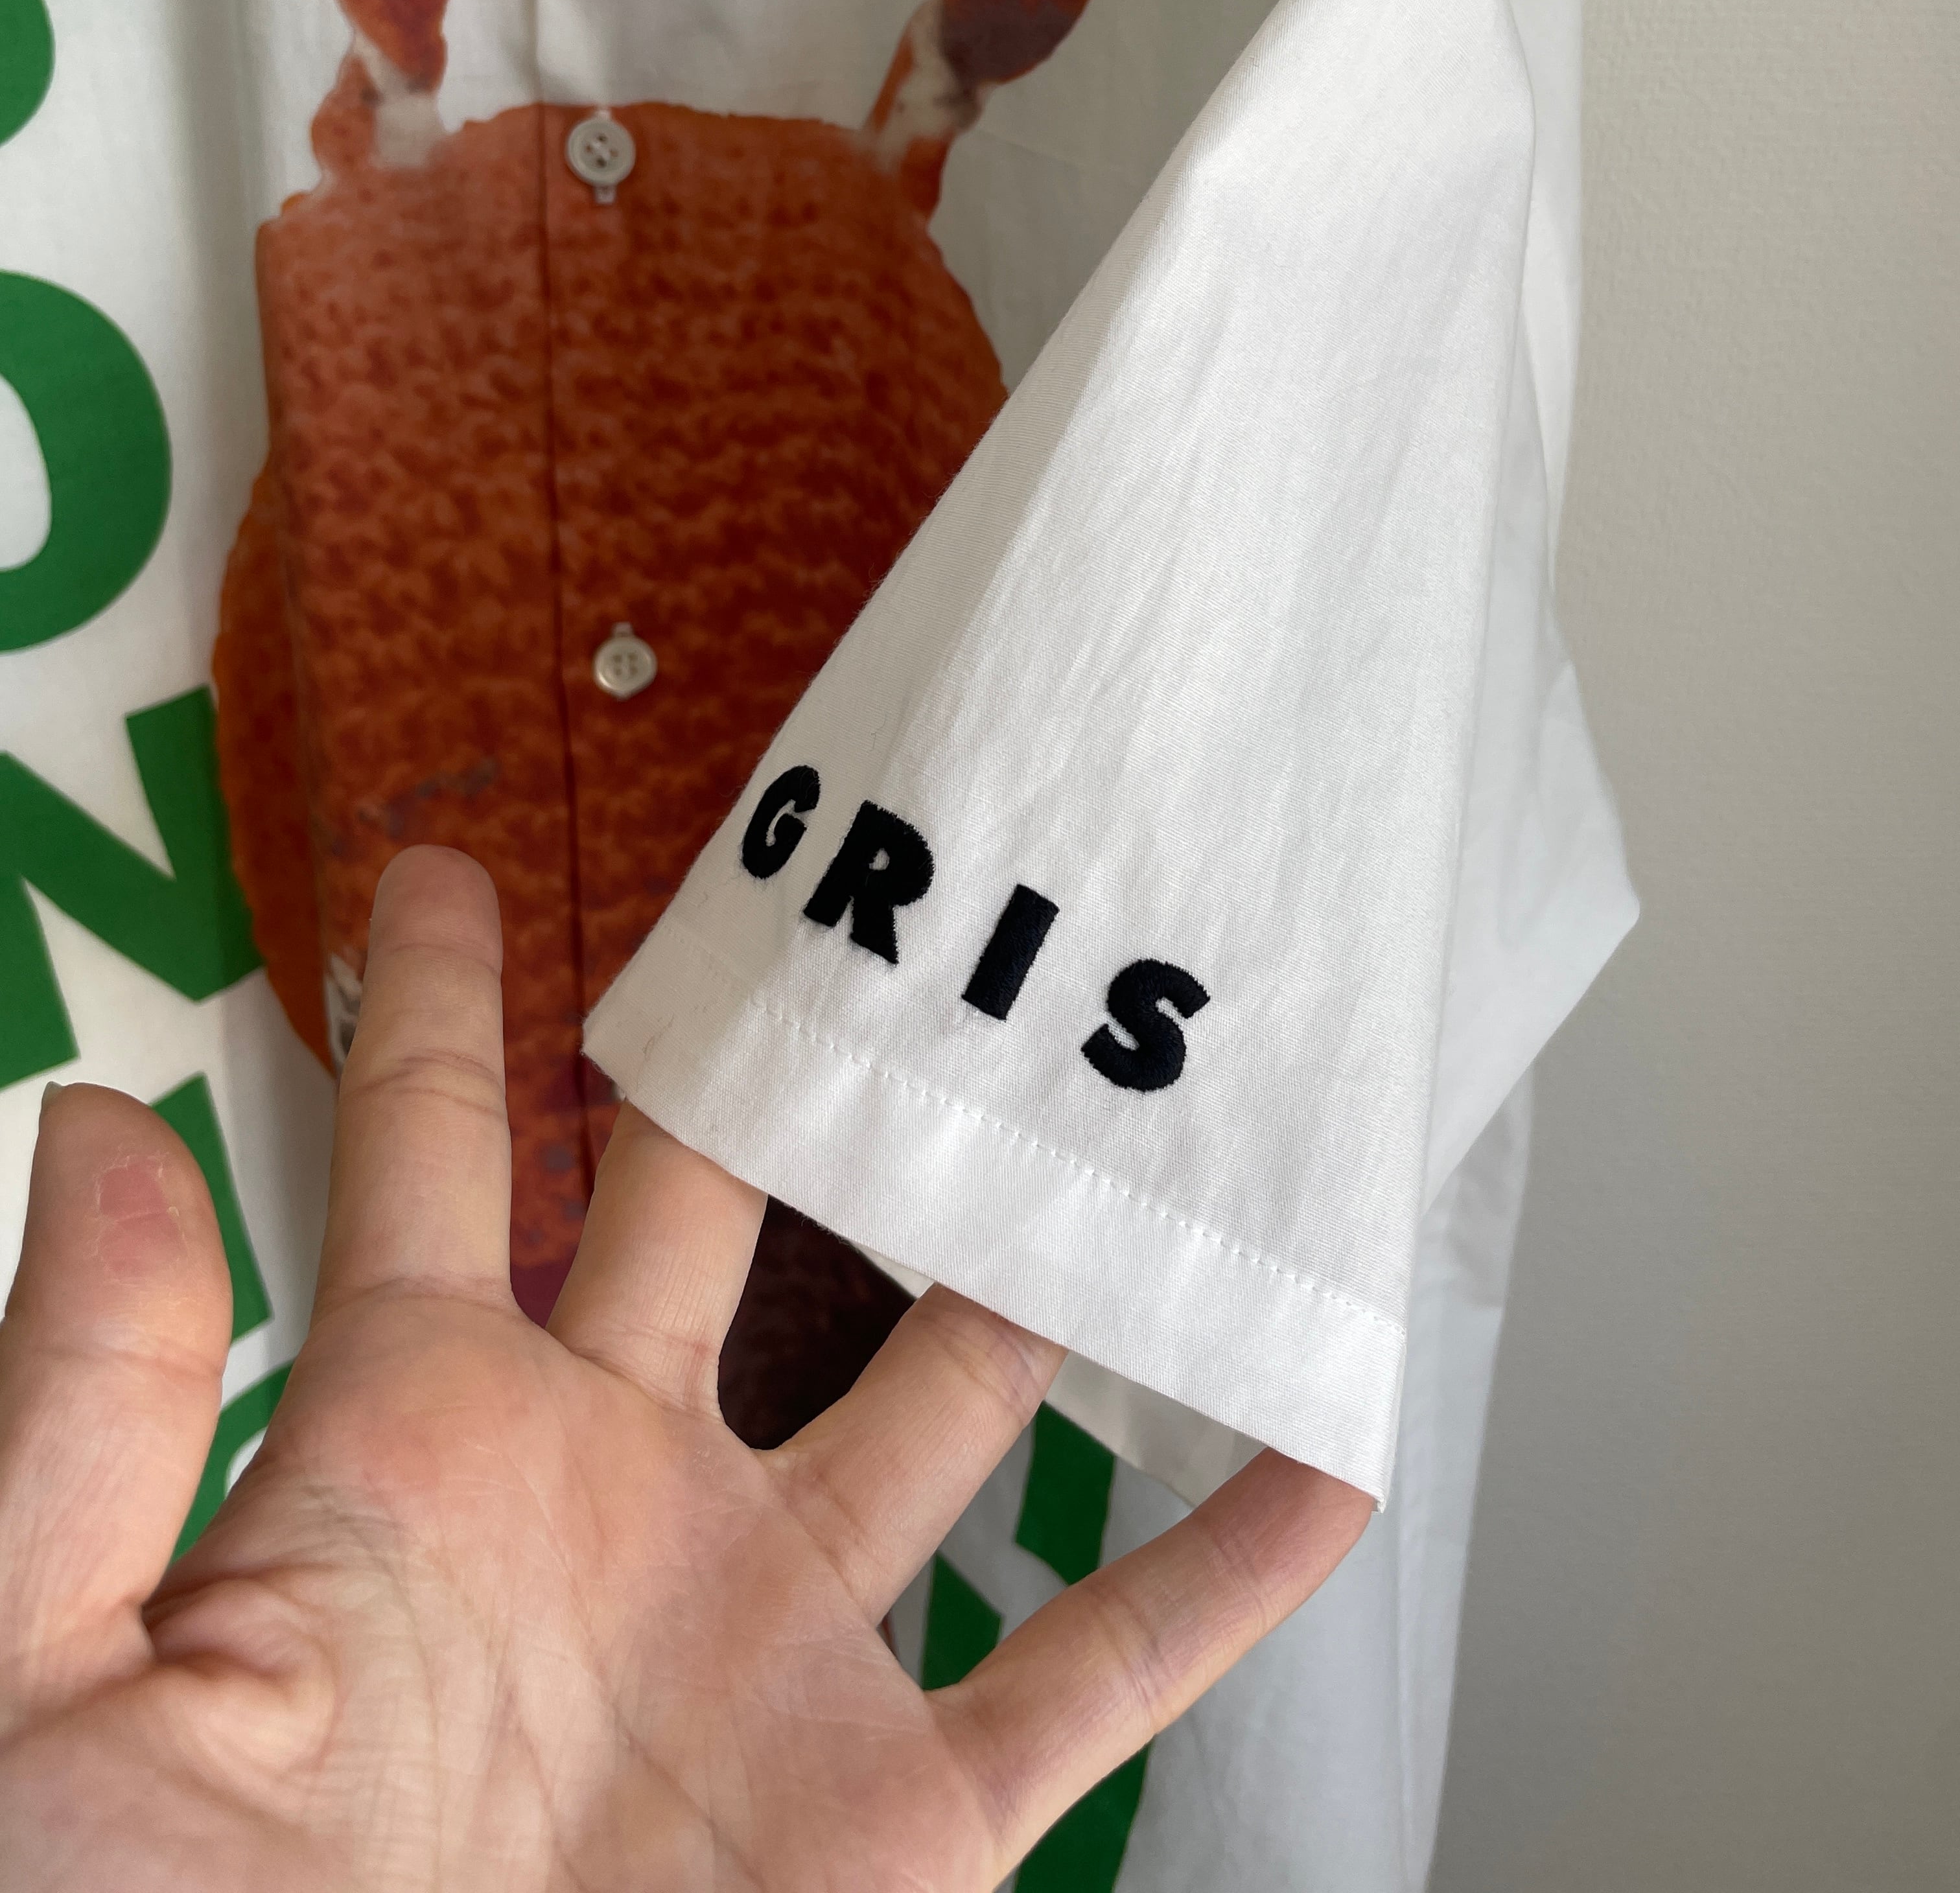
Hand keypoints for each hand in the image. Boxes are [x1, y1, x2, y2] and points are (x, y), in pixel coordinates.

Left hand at [0, 847, 1369, 1889]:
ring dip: (1044, 1261)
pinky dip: (1222, 1576)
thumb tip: (99, 1114)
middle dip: (804, 1056)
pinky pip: (1093, 1675)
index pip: (424, 1152)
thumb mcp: (54, 1679)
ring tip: (1148, 1108)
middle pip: (731, 1209)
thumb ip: (98, 1408)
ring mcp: (771, 1644)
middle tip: (898, 895)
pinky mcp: (897, 1817)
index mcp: (419, 1443)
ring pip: (949, 1393)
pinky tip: (1325, 1452)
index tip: (452, 848)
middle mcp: (619, 1501)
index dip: (434, 995)